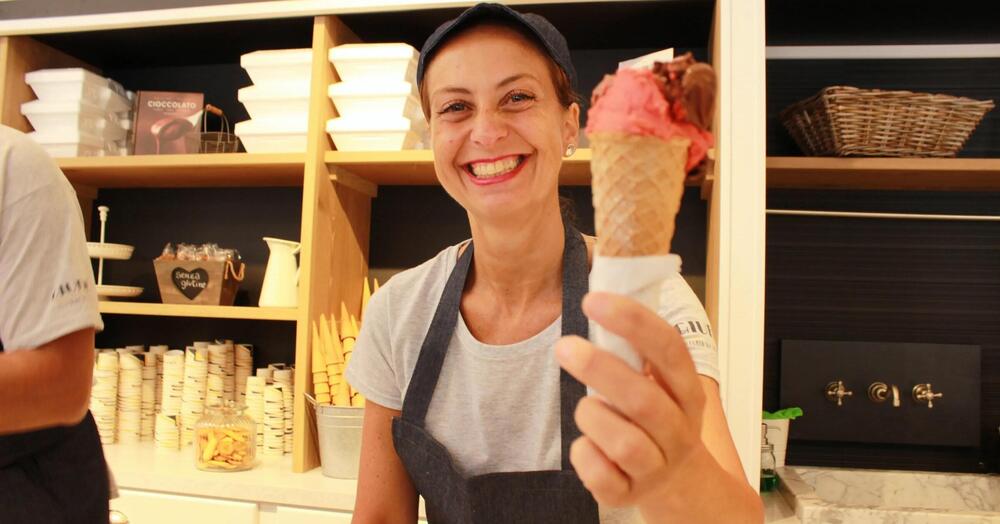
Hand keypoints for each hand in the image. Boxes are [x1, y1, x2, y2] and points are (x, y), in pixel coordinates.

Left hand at [555, 291, 708, 512]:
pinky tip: (586, 445)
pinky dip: (586, 458)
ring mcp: (657, 464)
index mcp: (686, 390)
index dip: (633, 322)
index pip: (669, 349)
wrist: (677, 479)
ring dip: (593, 418)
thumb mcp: (657, 379)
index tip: (594, 300)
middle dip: (601, 370)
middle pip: (643, 399)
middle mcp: (678, 428)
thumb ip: (633, 344)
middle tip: (565, 347)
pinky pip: (602, 478)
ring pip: (625, 443)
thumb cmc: (655, 415)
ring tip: (585, 408)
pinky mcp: (630, 493)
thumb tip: (598, 285)